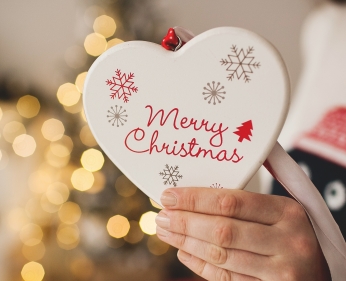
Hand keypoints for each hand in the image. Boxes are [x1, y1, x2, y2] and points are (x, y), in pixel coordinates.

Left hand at [156, 187, 329, 280]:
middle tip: (160, 216)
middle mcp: (287, 242)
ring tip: (165, 231)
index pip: (232, 202)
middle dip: (185, 222)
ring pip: (220, 256)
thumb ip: (255, 192)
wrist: (320, 274)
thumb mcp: (286, 209)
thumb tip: (227, 160)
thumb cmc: (294, 235)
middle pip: (222, 231)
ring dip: (186, 242)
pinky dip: (200, 265)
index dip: (195, 199)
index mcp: (288, 212)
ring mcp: (280, 271)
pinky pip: (225, 279)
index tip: (169, 195)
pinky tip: (183, 251)